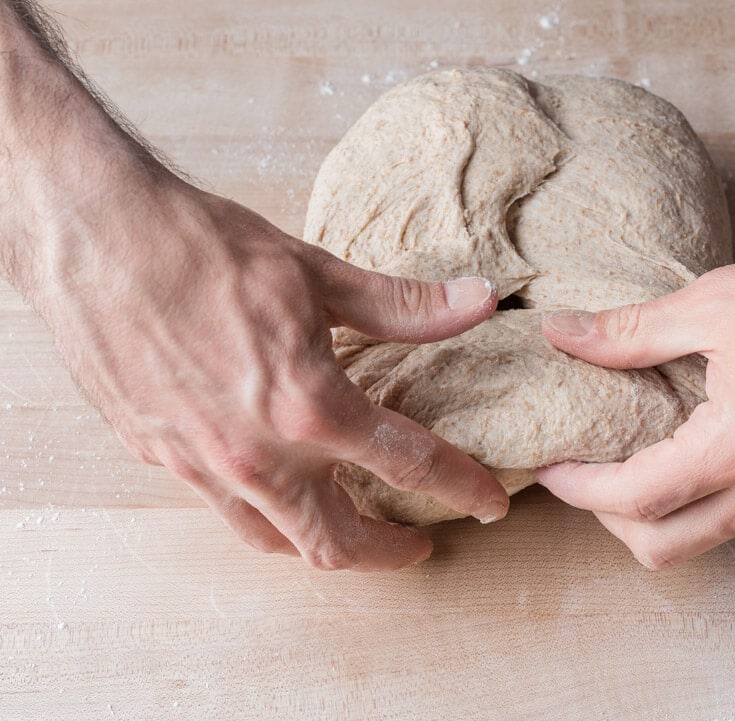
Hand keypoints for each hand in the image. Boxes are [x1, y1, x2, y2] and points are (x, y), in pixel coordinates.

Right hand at [36, 179, 507, 570]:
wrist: (93, 236)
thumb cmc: (203, 248)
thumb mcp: (316, 274)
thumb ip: (403, 307)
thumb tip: (479, 301)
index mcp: (308, 406)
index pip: (409, 466)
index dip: (462, 487)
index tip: (489, 501)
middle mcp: (256, 454)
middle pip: (338, 543)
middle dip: (390, 552)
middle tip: (420, 541)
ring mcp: (203, 465)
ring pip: (276, 542)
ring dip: (326, 542)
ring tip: (353, 523)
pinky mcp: (161, 458)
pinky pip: (227, 512)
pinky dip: (269, 515)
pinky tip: (282, 485)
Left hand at [538, 213, 734, 568]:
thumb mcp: (715, 301)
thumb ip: (628, 332)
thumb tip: (562, 335)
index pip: (638, 500)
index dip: (580, 489)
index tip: (552, 466)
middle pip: (665, 546)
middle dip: (611, 519)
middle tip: (585, 472)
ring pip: (708, 537)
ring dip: (658, 513)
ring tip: (630, 460)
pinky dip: (703, 501)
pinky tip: (689, 452)